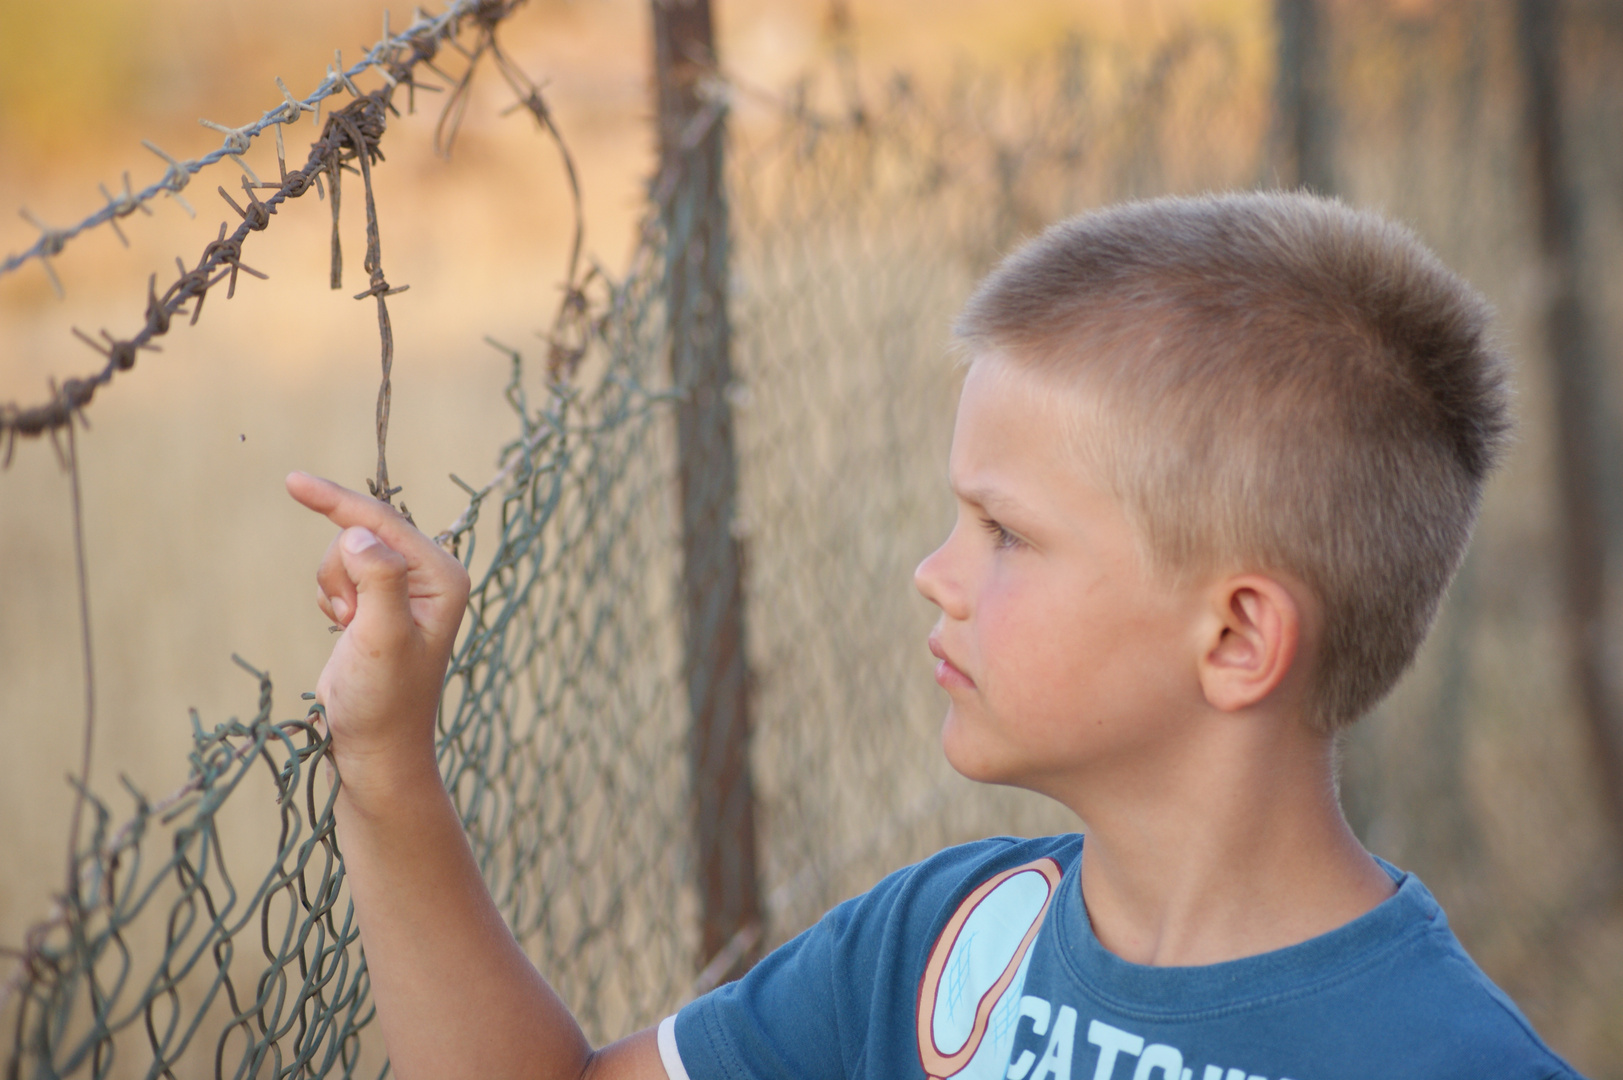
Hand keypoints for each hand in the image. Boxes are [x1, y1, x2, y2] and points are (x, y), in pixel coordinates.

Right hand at [285, 472, 470, 799]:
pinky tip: (346, 632)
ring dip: (334, 589)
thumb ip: (378, 581)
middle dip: (341, 573)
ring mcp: (405, 588)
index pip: (383, 522)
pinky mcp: (381, 601)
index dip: (337, 501)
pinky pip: (340, 574)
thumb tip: (359, 534)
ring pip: (344, 554)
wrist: (376, 747)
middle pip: (361, 534)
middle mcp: (431, 576)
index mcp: (444, 576)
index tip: (293, 481)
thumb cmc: (384, 700)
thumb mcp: (382, 638)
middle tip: (350, 621)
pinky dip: (332, 598)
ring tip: (351, 632)